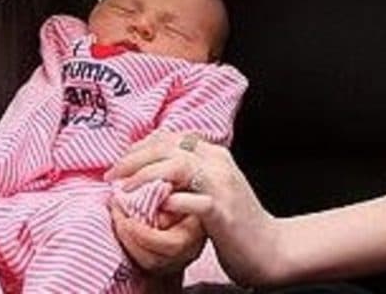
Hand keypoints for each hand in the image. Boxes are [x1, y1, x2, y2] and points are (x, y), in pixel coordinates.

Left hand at [107, 131, 280, 287]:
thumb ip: (191, 172)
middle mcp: (217, 163)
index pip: (170, 137)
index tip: (121, 160)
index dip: (141, 146)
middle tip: (113, 174)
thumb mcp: (214, 186)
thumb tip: (153, 166)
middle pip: (168, 146)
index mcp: (214, 153)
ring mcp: (221, 185)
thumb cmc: (238, 220)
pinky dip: (171, 201)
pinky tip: (155, 207)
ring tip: (125, 188)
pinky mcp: (222, 212)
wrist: (271, 249)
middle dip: (134, 158)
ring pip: (177, 165)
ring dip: (145, 175)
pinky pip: (192, 200)